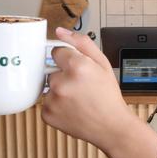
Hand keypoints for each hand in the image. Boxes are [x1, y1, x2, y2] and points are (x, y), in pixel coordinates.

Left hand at [41, 27, 134, 149]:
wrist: (111, 126)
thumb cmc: (108, 95)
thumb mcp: (102, 63)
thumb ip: (81, 43)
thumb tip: (60, 31)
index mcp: (76, 66)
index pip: (57, 52)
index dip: (69, 61)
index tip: (79, 71)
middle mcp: (61, 82)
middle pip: (52, 70)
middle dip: (63, 76)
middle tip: (81, 87)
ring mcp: (52, 100)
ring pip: (49, 87)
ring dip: (59, 91)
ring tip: (77, 99)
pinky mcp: (47, 114)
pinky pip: (46, 103)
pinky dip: (56, 106)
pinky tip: (71, 109)